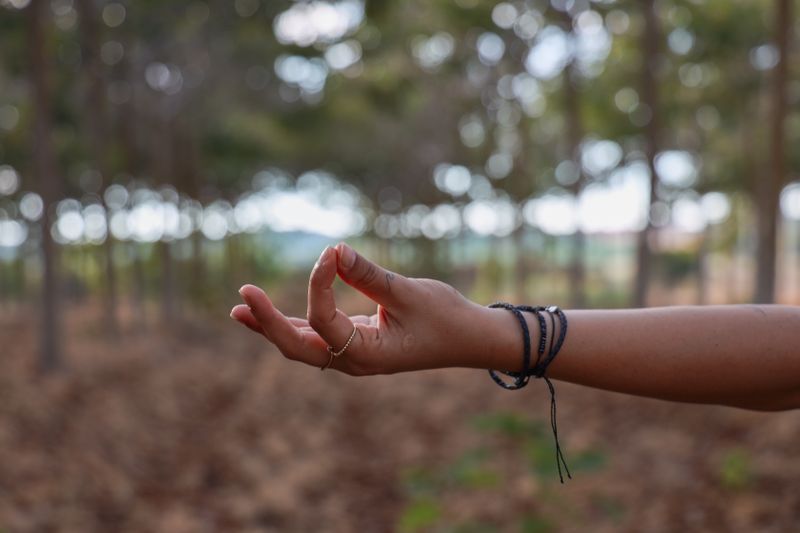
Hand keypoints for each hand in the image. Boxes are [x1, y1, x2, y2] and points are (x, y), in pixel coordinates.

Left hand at [230, 243, 518, 374]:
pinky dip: (293, 324)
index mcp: (368, 355)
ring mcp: (352, 356)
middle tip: (242, 298)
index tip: (330, 252)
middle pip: (298, 347)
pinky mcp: (355, 344)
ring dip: (272, 326)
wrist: (470, 340)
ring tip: (240, 309)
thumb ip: (368, 274)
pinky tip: (268, 314)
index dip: (319, 283)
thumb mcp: (409, 293)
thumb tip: (334, 250)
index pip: (325, 319)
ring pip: (302, 344)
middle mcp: (354, 361)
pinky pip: (316, 336)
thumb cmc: (446, 318)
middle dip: (268, 323)